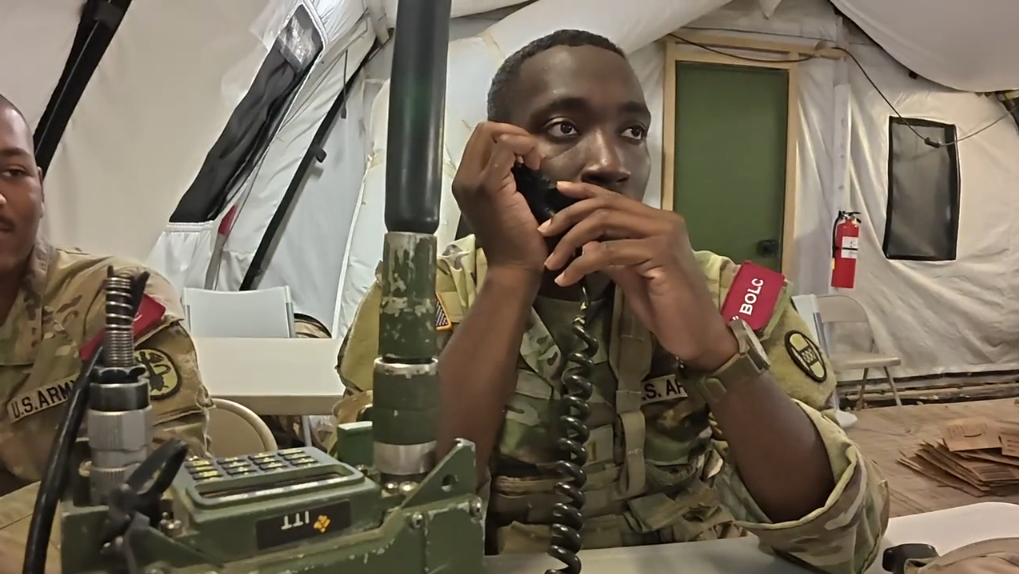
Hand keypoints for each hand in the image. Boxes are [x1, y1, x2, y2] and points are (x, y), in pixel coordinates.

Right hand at [451, 122, 547, 273]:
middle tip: (531, 157)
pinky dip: (525, 148)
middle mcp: (462, 179)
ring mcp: (472, 182)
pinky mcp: (489, 186)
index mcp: (465, 182)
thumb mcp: (506, 201)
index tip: (528, 161)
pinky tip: (535, 168)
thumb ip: (507, 177)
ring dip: (520, 141)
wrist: (515, 267)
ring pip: (491, 133)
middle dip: (513, 134)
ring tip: (532, 165)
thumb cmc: (518, 239)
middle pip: (483, 130)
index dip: (508, 138)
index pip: (481, 138)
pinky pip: (506, 147)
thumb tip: (523, 155)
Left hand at [539, 182, 736, 370]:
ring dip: (570, 242)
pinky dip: (581, 264)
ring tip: (552, 263)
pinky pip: (608, 252)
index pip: (615, 199)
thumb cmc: (667, 308)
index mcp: (658, 222)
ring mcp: (663, 235)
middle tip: (544, 233)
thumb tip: (584, 242)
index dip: (585, 191)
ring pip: (603, 223)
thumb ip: (611, 256)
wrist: (696, 334)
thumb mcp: (631, 276)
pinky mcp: (659, 255)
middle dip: (568, 216)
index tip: (558, 189)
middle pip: (605, 205)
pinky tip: (567, 279)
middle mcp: (663, 221)